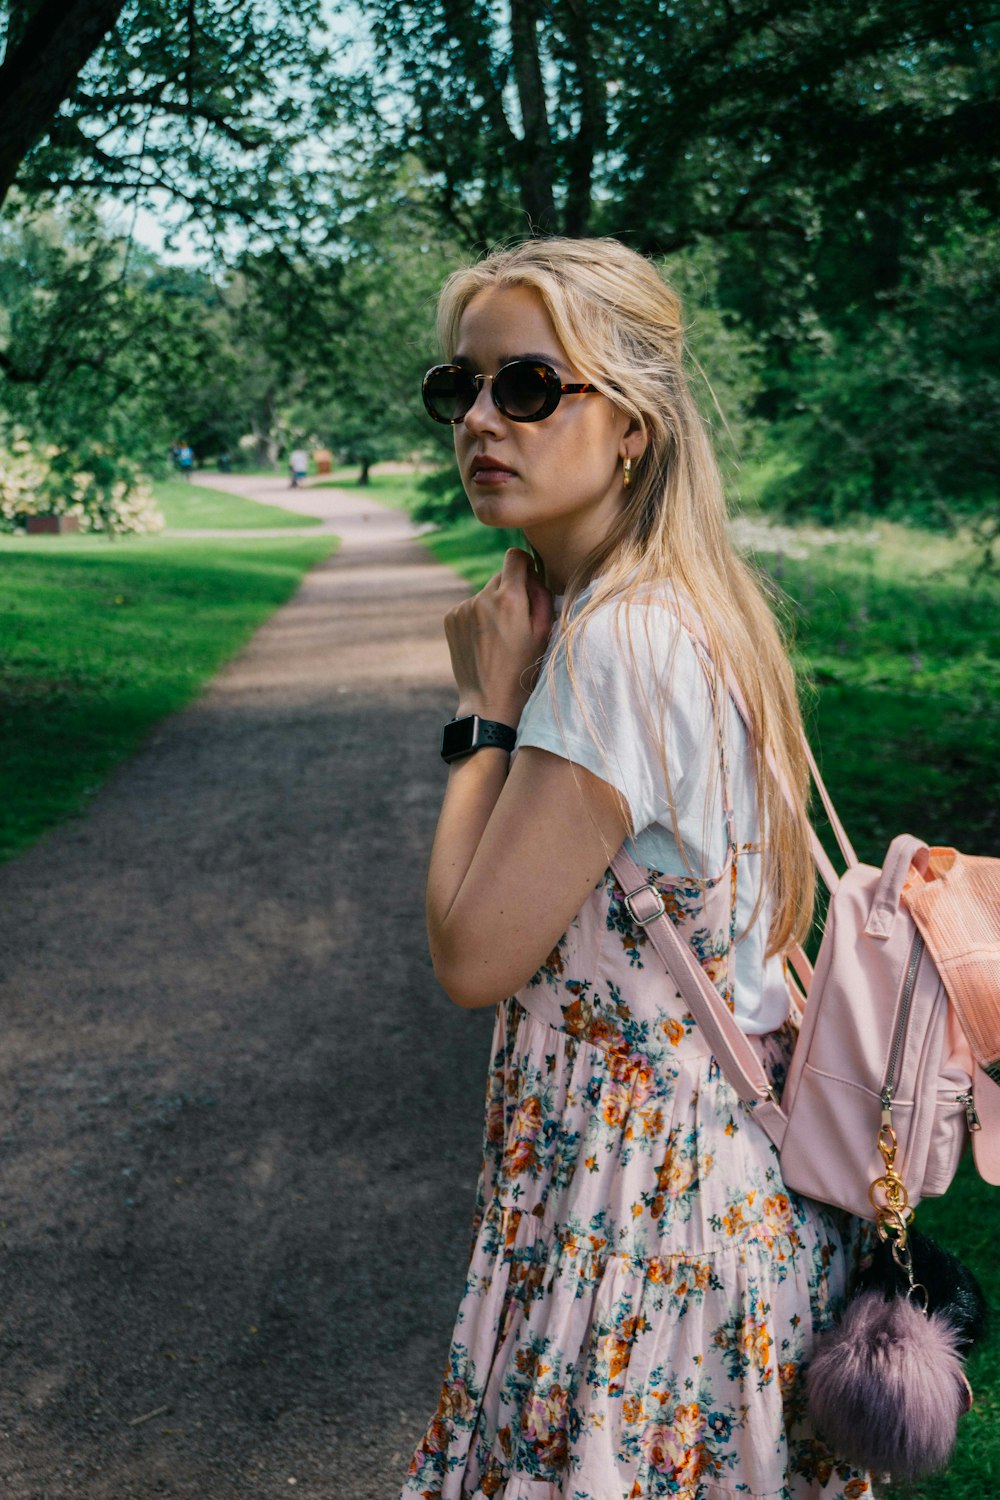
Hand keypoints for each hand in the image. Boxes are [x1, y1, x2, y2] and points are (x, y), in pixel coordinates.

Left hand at [444, 548, 554, 725]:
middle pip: (500, 577)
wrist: (489, 700)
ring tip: (499, 637)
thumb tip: (532, 574)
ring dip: (493, 606)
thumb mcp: (545, 632)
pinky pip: (470, 607)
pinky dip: (478, 617)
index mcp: (509, 598)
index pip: (515, 557)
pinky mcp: (450, 619)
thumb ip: (541, 595)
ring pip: (484, 593)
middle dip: (511, 590)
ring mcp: (463, 608)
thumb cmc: (524, 669)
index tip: (528, 580)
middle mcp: (482, 597)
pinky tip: (484, 641)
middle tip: (518, 620)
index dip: (525, 565)